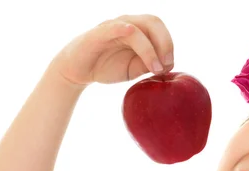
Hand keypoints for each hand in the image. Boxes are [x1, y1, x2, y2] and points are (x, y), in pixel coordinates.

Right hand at [49, 14, 173, 87]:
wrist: (79, 70)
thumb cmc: (107, 66)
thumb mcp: (134, 69)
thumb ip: (148, 65)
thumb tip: (166, 66)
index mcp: (139, 31)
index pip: (160, 30)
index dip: (169, 46)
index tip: (169, 66)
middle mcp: (128, 24)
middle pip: (153, 22)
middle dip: (165, 43)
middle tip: (166, 64)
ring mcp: (113, 27)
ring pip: (138, 27)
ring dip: (150, 48)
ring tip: (154, 68)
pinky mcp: (99, 34)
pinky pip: (113, 27)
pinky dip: (123, 28)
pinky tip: (130, 32)